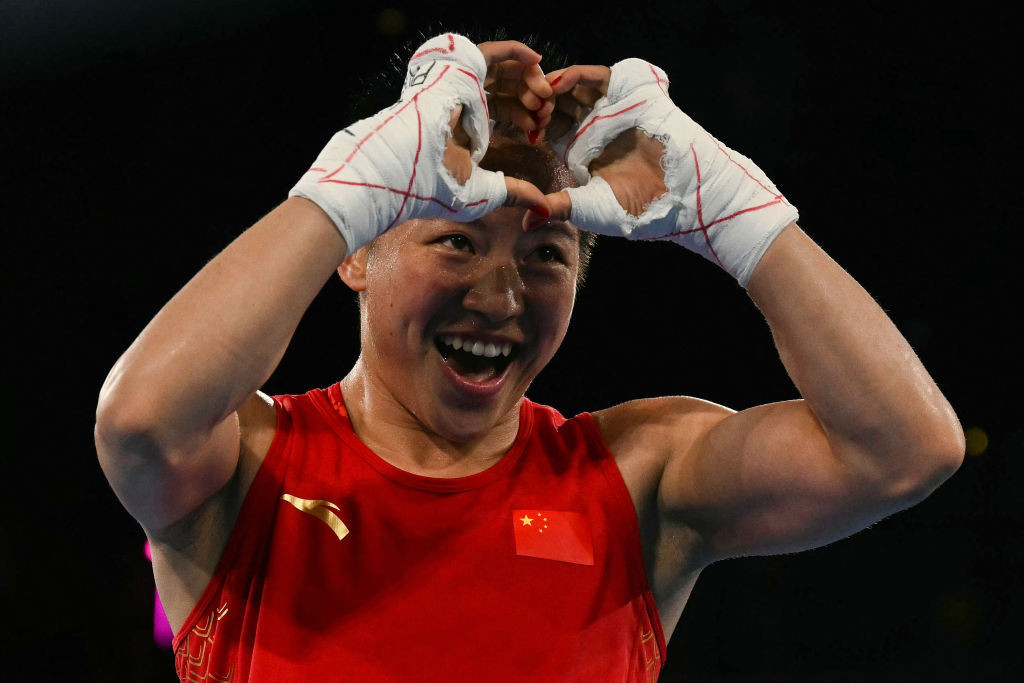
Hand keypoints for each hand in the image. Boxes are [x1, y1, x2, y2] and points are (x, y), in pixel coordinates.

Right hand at [289, 33, 549, 253]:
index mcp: (464, 124)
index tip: (539, 133)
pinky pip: (493, 52)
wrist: (408, 169)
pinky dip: (517, 52)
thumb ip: (515, 192)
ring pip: (503, 72)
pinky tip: (537, 60)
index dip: (524, 118)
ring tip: (542, 97)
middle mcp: (461, 100)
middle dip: (531, 100)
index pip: (501, 110)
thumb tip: (542, 208)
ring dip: (528, 81)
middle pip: (506, 89)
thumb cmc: (435, 185)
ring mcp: (458, 82)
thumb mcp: (486, 191)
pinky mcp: (457, 68)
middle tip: (545, 111)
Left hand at [541, 59, 797, 285]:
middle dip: (537, 101)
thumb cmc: (640, 209)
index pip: (545, 127)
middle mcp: (591, 126)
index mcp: (578, 150)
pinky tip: (559, 82)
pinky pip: (597, 76)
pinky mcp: (629, 93)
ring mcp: (610, 108)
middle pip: (555, 102)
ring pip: (573, 86)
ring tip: (540, 94)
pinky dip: (576, 75)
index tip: (522, 129)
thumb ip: (558, 207)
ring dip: (552, 86)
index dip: (530, 123)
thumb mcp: (590, 208)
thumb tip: (526, 221)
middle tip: (527, 107)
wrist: (684, 196)